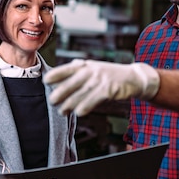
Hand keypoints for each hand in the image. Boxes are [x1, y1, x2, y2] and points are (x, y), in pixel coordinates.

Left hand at [44, 59, 160, 115]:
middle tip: (52, 101)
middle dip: (60, 92)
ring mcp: (101, 80)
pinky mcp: (109, 89)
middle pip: (72, 82)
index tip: (46, 81)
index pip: (68, 68)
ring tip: (62, 111)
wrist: (133, 78)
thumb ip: (78, 71)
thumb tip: (59, 75)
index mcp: (86, 65)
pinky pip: (94, 99)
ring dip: (70, 103)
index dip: (57, 74)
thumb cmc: (110, 75)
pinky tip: (79, 112)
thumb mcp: (94, 68)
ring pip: (82, 93)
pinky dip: (86, 106)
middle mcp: (92, 71)